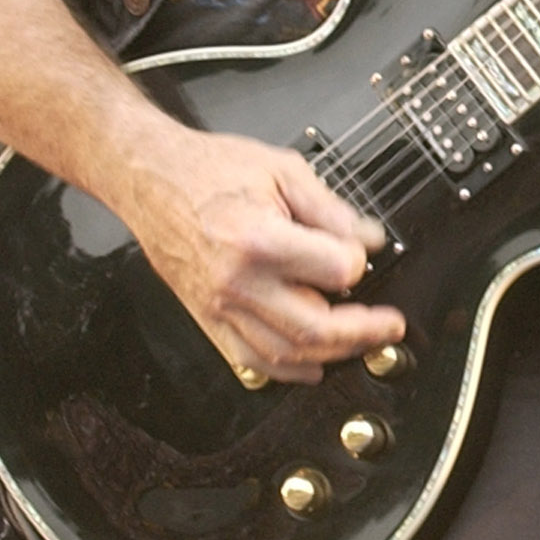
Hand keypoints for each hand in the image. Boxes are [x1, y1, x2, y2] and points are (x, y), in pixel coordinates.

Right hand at [117, 121, 404, 385]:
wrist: (151, 178)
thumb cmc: (208, 170)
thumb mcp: (282, 170)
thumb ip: (330, 209)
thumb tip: (368, 239)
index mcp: (259, 240)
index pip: (335, 271)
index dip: (358, 262)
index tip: (362, 254)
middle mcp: (237, 282)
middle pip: (315, 329)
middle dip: (362, 332)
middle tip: (388, 326)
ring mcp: (219, 306)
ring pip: (285, 353)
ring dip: (332, 355)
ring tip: (359, 343)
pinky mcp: (206, 317)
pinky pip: (249, 361)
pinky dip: (286, 370)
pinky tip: (312, 364)